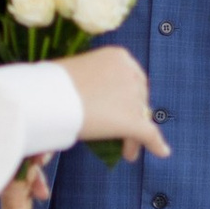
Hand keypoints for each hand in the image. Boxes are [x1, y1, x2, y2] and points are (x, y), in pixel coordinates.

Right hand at [62, 43, 168, 159]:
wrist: (48, 97)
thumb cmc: (52, 85)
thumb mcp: (75, 71)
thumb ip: (91, 79)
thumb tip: (89, 95)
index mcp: (119, 57)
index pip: (131, 79)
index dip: (127, 97)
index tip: (119, 109)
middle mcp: (130, 73)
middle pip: (138, 99)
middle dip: (132, 116)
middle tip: (122, 132)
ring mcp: (132, 97)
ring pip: (140, 119)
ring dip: (134, 136)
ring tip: (126, 151)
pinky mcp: (132, 120)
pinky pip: (149, 134)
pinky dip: (155, 144)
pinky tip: (161, 152)